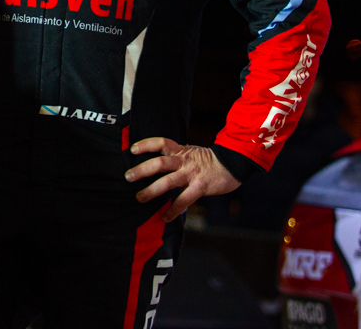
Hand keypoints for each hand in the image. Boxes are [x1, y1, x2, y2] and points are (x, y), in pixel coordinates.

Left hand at [125, 137, 240, 221]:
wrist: (232, 164)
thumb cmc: (207, 160)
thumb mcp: (190, 152)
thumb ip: (174, 156)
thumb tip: (154, 164)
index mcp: (181, 150)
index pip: (161, 142)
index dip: (146, 144)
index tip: (132, 149)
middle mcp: (184, 161)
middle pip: (160, 163)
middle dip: (142, 170)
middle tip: (128, 177)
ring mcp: (192, 174)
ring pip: (168, 182)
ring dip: (152, 190)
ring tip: (139, 198)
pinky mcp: (200, 187)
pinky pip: (184, 200)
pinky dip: (173, 210)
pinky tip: (165, 218)